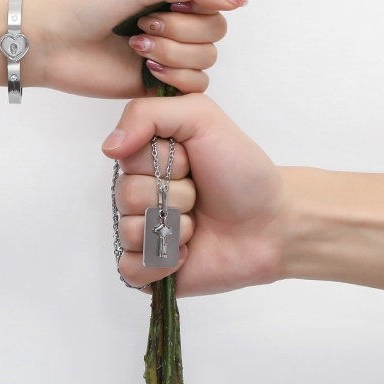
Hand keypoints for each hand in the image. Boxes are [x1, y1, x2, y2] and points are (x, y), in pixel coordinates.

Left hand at [29, 0, 246, 97]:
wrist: (55, 43)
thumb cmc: (90, 6)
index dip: (208, 0)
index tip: (178, 0)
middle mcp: (180, 20)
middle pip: (217, 28)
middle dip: (182, 28)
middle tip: (144, 23)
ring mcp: (173, 53)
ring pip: (208, 57)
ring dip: (172, 51)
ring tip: (137, 46)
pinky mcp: (164, 84)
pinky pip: (197, 84)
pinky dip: (175, 76)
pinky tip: (146, 68)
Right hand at [102, 93, 284, 295]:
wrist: (274, 222)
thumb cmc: (242, 168)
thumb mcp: (202, 117)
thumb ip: (149, 114)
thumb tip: (109, 146)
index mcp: (147, 157)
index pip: (125, 157)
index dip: (161, 161)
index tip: (190, 160)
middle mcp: (141, 193)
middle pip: (126, 195)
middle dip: (172, 195)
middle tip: (200, 195)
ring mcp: (145, 232)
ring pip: (128, 231)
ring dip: (173, 227)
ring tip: (198, 225)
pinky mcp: (151, 269)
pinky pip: (129, 269)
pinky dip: (159, 263)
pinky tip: (186, 252)